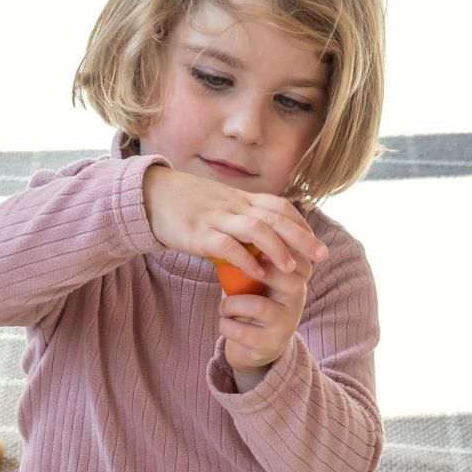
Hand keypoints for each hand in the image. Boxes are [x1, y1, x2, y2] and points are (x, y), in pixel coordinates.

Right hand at [142, 165, 326, 278]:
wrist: (150, 196)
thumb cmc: (184, 204)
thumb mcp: (217, 205)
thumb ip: (237, 218)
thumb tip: (256, 236)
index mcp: (240, 198)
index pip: (280, 207)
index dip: (301, 225)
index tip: (316, 244)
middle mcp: (233, 205)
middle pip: (276, 218)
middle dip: (302, 238)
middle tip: (322, 257)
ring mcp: (216, 218)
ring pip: (256, 229)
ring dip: (277, 249)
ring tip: (292, 270)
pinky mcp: (198, 233)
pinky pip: (227, 245)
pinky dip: (245, 260)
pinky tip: (257, 276)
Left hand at [221, 250, 313, 382]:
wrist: (254, 345)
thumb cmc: (253, 300)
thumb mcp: (257, 275)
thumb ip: (253, 253)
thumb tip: (234, 224)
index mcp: (297, 276)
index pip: (295, 252)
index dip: (271, 245)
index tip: (249, 244)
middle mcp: (298, 298)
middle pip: (285, 273)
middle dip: (252, 271)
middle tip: (234, 277)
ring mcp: (286, 323)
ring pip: (258, 305)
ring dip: (231, 304)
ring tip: (225, 307)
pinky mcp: (270, 345)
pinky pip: (243, 332)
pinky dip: (226, 326)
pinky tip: (225, 323)